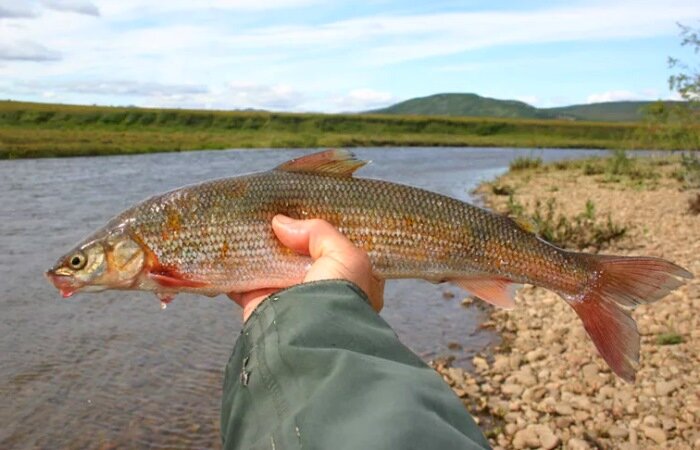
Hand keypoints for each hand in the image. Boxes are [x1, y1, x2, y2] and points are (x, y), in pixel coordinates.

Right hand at [228, 215, 383, 320]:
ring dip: (259, 251)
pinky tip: (228, 249)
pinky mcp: (261, 307)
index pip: (337, 250)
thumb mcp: (345, 256)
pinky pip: (244, 284)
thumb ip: (318, 233)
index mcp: (352, 281)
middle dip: (286, 239)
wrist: (309, 339)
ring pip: (271, 268)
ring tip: (247, 222)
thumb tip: (281, 223)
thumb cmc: (339, 296)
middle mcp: (322, 290)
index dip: (322, 232)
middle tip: (270, 211)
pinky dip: (235, 270)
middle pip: (300, 257)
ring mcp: (290, 299)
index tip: (305, 209)